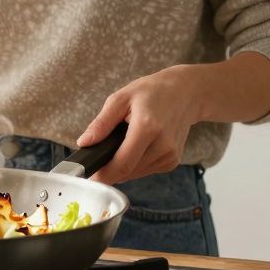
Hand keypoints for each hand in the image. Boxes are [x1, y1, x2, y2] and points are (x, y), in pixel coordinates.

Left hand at [76, 65, 203, 184]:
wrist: (186, 93)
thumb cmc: (151, 92)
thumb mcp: (121, 98)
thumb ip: (101, 123)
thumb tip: (83, 143)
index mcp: (148, 128)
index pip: (123, 163)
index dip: (103, 174)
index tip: (88, 176)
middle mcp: (162, 145)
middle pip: (128, 171)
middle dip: (109, 169)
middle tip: (97, 158)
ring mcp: (170, 155)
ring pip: (135, 173)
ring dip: (122, 167)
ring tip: (119, 145)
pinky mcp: (172, 161)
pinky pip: (145, 170)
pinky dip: (134, 164)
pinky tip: (134, 148)